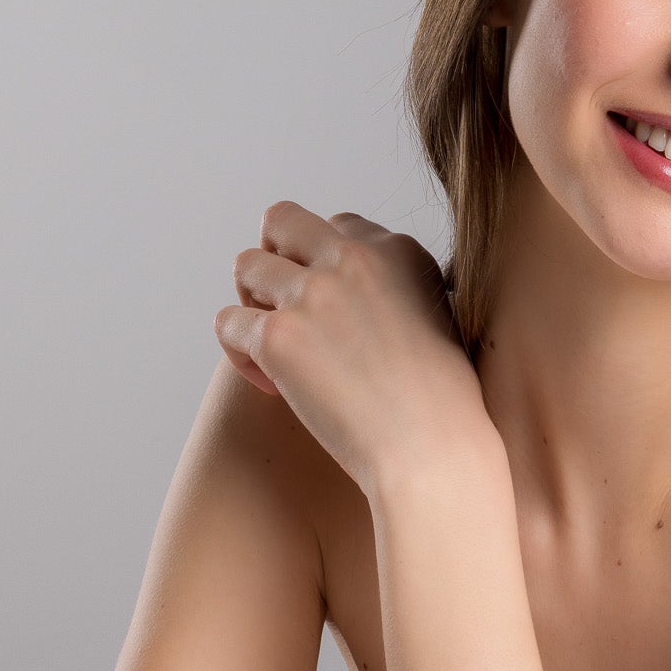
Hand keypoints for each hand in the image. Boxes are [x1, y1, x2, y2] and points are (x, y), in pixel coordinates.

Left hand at [213, 201, 493, 494]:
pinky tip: (271, 384)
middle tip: (285, 307)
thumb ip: (397, 292)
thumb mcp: (439, 320)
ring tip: (275, 346)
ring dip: (253, 302)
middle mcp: (353, 259)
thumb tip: (358, 302)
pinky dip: (240, 352)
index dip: (325, 265)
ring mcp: (313, 294)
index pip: (339, 227)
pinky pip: (228, 323)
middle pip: (282, 221)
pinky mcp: (278, 337)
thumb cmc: (442, 406)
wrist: (432, 449)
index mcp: (398, 251)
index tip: (333, 308)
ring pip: (246, 265)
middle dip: (275, 258)